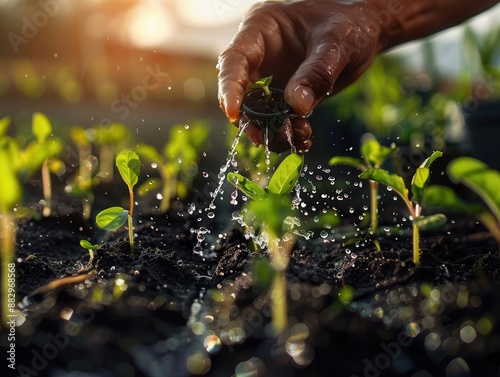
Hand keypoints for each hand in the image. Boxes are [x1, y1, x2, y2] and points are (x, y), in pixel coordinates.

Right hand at [217, 0, 385, 151]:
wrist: (366, 29)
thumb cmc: (350, 23)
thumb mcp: (337, 43)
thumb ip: (317, 73)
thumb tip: (297, 107)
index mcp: (261, 29)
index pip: (234, 60)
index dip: (230, 88)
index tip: (235, 114)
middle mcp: (260, 54)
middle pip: (240, 91)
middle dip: (250, 118)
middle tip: (265, 139)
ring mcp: (271, 76)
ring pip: (256, 110)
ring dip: (271, 130)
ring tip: (299, 137)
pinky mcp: (284, 93)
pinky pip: (276, 117)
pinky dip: (286, 132)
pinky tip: (303, 138)